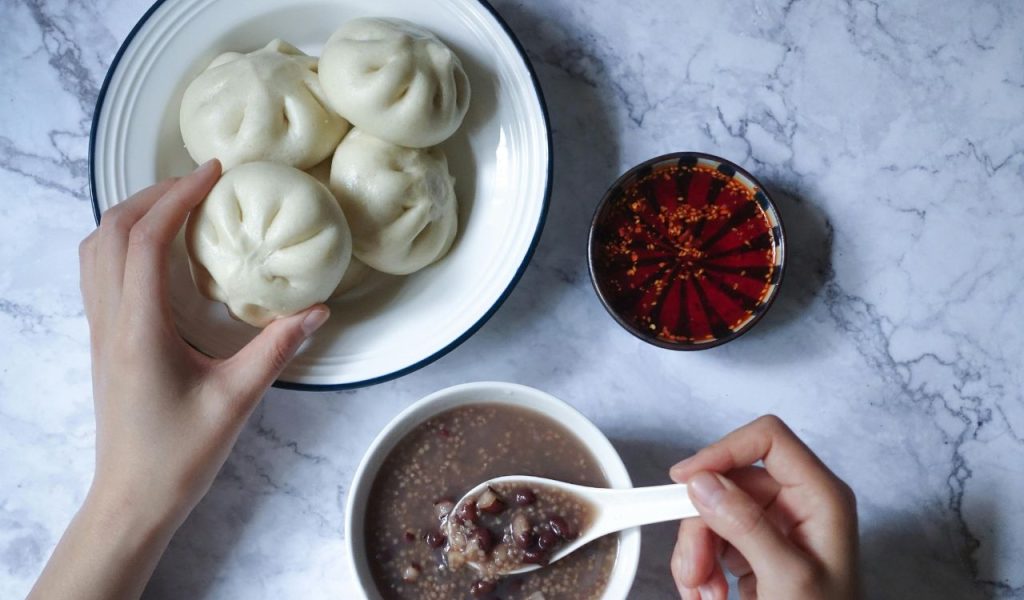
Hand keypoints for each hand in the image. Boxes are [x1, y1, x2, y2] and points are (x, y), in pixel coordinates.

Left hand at [30, 160, 329, 599]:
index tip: (214, 174)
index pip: (148, 241)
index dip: (178, 197)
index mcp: (141, 329)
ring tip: (177, 205)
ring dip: (131, 215)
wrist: (133, 498)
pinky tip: (159, 252)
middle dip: (154, 194)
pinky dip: (123, 242)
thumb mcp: (237, 400)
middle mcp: (111, 321)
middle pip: (112, 232)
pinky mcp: (104, 340)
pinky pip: (99, 272)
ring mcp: (101, 330)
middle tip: (200, 182)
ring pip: (97, 249)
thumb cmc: (180, 455)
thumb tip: (317, 310)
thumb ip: (277, 349)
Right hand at [669, 415, 858, 599]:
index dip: (723, 451)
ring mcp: (776, 526)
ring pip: (712, 512)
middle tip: (693, 570)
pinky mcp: (756, 548)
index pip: (768, 439)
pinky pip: (712, 540)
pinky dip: (700, 567)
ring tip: (703, 594)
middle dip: (701, 526)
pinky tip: (709, 594)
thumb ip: (746, 526)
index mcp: (821, 497)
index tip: (685, 481)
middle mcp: (799, 503)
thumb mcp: (786, 579)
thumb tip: (704, 483)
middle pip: (728, 482)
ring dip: (697, 554)